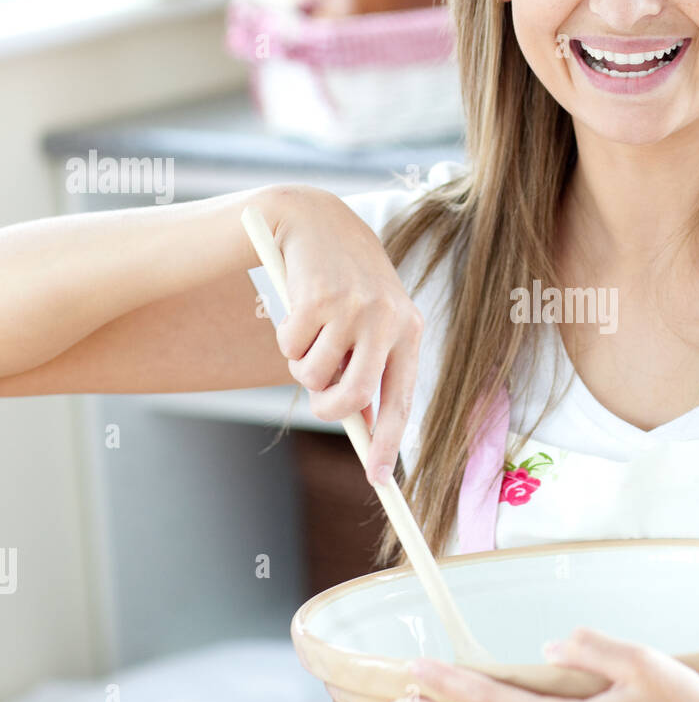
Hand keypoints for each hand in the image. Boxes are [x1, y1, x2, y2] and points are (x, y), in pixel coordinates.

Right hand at [258, 184, 422, 483]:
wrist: (319, 221)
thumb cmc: (347, 284)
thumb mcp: (371, 323)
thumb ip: (370, 369)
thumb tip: (363, 427)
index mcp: (409, 331)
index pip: (400, 401)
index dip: (389, 444)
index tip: (380, 480)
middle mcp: (387, 320)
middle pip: (352, 398)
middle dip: (327, 409)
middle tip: (319, 400)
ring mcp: (352, 307)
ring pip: (313, 376)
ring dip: (301, 367)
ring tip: (311, 337)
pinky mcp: (317, 297)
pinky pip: (289, 348)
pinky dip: (286, 340)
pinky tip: (299, 313)